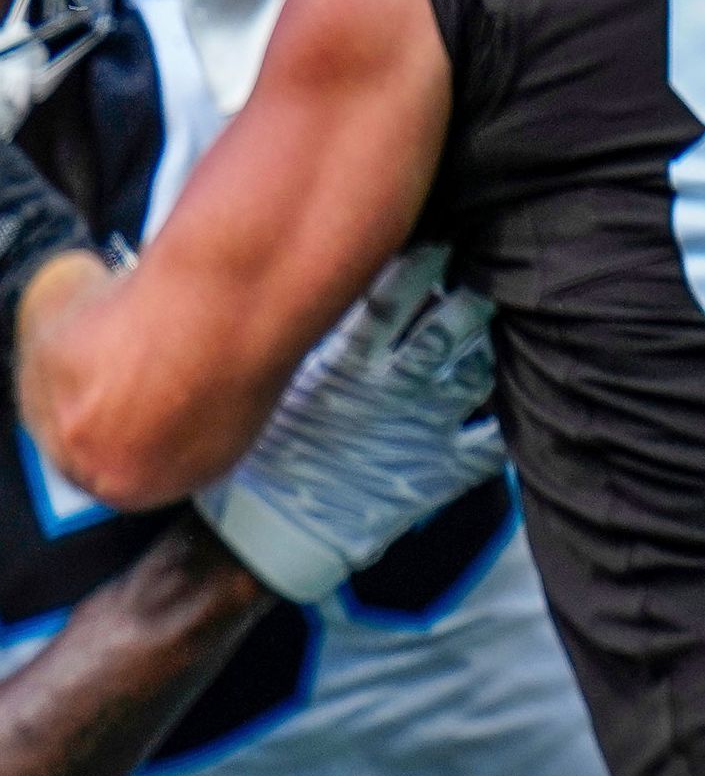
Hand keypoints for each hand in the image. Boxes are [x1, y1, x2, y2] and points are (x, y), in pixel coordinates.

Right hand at [193, 249, 504, 602]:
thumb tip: (307, 301)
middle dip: (468, 296)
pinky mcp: (439, 473)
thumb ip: (300, 350)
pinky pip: (489, 442)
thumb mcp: (270, 392)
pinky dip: (503, 423)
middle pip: (448, 326)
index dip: (419, 264)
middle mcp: (394, 389)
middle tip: (479, 272)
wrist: (266, 537)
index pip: (394, 296)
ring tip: (494, 326)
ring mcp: (423, 430)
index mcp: (349, 365)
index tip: (435, 239)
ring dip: (487, 347)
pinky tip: (520, 406)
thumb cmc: (255, 462)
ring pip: (476, 372)